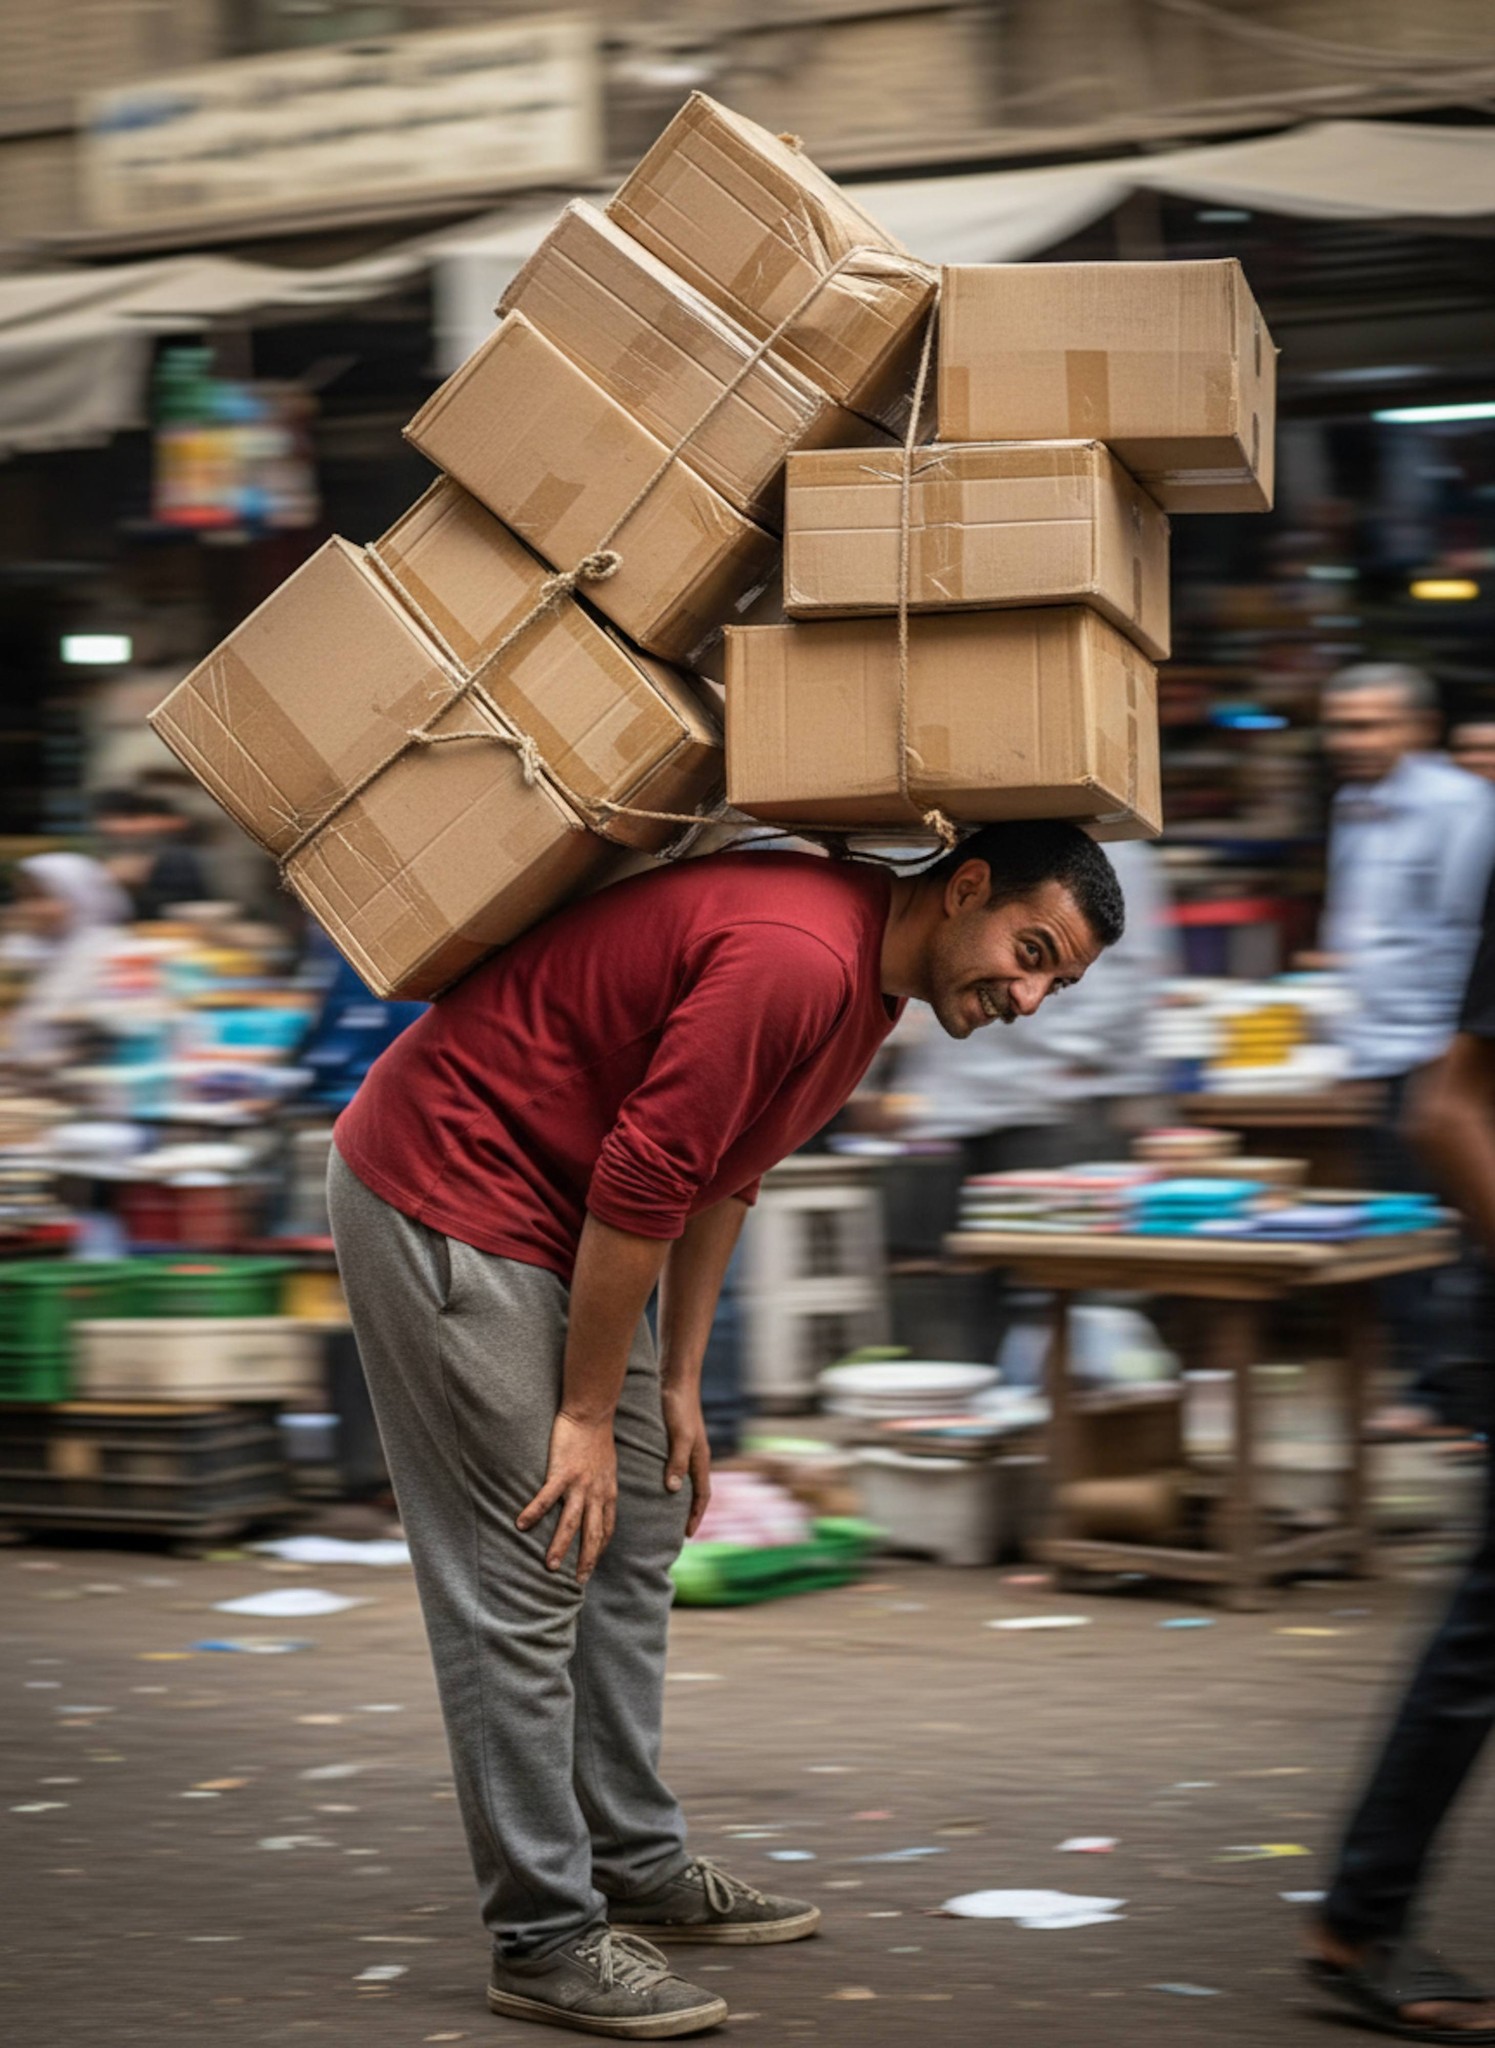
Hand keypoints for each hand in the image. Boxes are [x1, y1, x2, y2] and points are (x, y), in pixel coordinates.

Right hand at [516, 1412, 616, 1583]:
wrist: (592, 1412)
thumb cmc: (597, 1436)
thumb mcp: (608, 1466)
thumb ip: (603, 1484)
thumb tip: (598, 1496)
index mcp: (608, 1492)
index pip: (607, 1528)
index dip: (600, 1547)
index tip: (593, 1564)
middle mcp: (596, 1493)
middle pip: (593, 1534)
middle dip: (586, 1560)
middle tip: (579, 1582)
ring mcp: (580, 1484)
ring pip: (571, 1523)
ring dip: (560, 1546)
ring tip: (550, 1566)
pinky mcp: (562, 1472)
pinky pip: (546, 1498)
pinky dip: (534, 1513)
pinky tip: (521, 1525)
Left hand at [662, 1385, 711, 1538]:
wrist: (677, 1378)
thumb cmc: (679, 1406)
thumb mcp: (680, 1436)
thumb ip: (677, 1461)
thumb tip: (673, 1490)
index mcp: (700, 1458)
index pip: (702, 1495)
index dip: (696, 1515)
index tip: (687, 1534)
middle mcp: (696, 1455)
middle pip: (695, 1490)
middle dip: (689, 1511)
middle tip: (677, 1530)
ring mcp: (686, 1447)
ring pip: (685, 1479)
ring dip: (678, 1497)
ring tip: (664, 1512)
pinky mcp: (675, 1438)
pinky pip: (674, 1466)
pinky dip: (669, 1479)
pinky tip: (654, 1482)